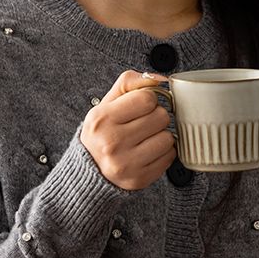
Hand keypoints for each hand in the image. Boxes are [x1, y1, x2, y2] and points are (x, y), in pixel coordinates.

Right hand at [79, 69, 176, 190]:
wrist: (89, 171)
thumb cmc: (102, 133)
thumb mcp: (106, 104)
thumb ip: (129, 83)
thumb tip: (159, 79)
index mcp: (102, 119)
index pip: (147, 98)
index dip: (148, 100)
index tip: (140, 107)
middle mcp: (112, 142)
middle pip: (161, 117)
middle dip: (156, 117)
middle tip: (143, 124)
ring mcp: (126, 163)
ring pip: (168, 138)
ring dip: (161, 136)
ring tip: (145, 139)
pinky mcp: (139, 178)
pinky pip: (169, 157)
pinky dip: (163, 153)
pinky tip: (147, 152)